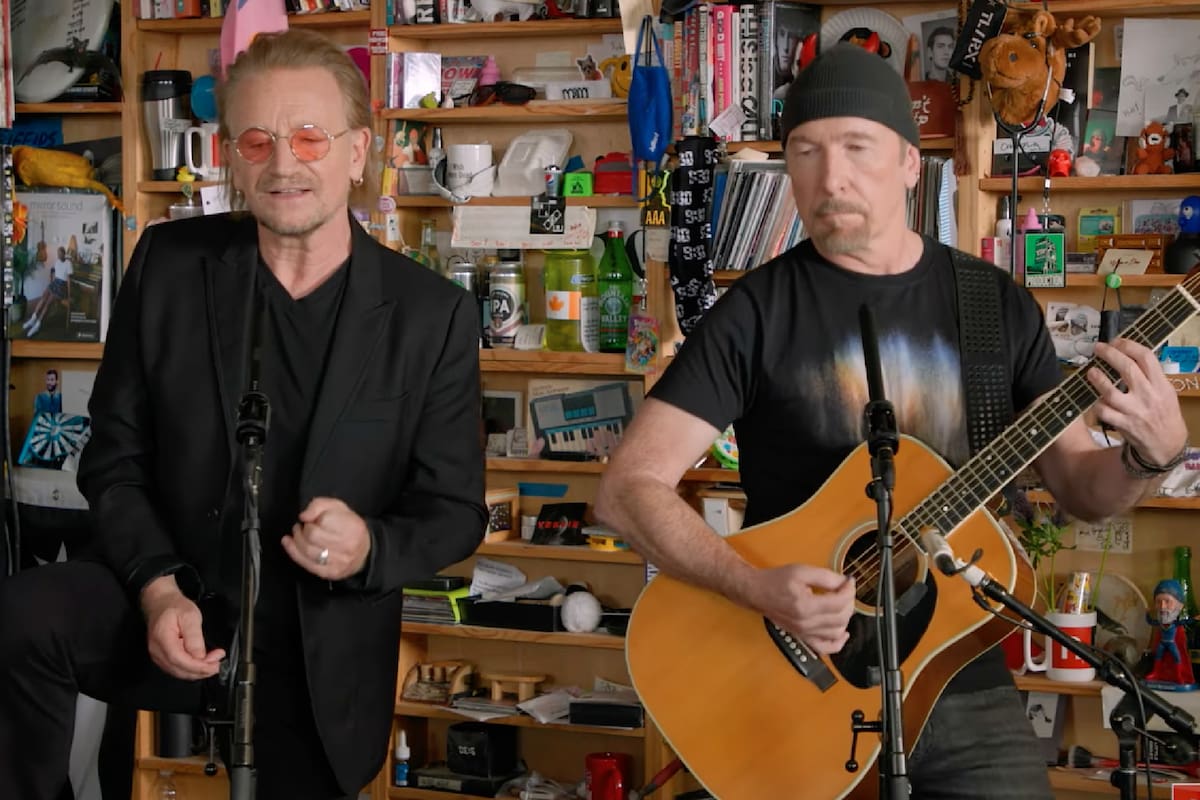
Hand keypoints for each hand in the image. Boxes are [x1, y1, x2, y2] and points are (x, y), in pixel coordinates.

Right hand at [140, 575, 224, 679]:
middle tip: (218, 663)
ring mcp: (158, 655)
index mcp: (163, 639)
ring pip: (179, 672)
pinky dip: (191, 669)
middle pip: (179, 670)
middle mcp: (157, 651)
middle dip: (201, 670)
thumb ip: (194, 637)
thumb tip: (200, 656)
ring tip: (213, 662)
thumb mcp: (190, 616)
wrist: (161, 603)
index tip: (215, 664)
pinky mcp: (162, 657)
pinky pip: (177, 669)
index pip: (180, 661)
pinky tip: (202, 663)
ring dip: (197, 671)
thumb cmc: (175, 607)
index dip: (198, 666)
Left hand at [283, 497, 370, 579]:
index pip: (322, 521)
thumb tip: (304, 516)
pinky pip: (307, 564)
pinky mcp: (330, 572)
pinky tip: (289, 544)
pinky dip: (294, 552)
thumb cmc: (349, 527)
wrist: (364, 552)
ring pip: (307, 551)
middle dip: (302, 530)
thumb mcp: (337, 507)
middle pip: (312, 536)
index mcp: (352, 526)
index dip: (312, 518)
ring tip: (297, 533)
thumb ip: (319, 505)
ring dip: (297, 540)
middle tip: (302, 526)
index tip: (311, 518)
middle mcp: (347, 546)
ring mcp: (339, 562)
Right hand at [743, 564, 855, 654]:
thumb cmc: (776, 581)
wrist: (757, 592)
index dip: (849, 590)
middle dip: (849, 602)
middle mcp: (805, 623)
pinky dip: (838, 643)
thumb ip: (826, 577)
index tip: (849, 581)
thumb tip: (845, 583)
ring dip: (846, 618)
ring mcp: (804, 633)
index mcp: (805, 606)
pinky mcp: (803, 637)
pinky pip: (825, 648)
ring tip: (842, 604)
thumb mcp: (802, 571)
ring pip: (837, 632)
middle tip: (846, 590)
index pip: (839, 602)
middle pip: (841, 618)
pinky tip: (843, 632)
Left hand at [1088, 339, 1187, 463]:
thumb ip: (1151, 376)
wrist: (1167, 444)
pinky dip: (1097, 403)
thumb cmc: (1164, 414)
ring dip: (1098, 379)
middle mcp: (1148, 395)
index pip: (1146, 357)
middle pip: (1127, 368)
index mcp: (1161, 385)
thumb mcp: (1166, 391)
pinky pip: (1104, 411)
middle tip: (1098, 348)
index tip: (1117, 341)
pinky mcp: (1123, 425)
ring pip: (1111, 392)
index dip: (1129, 345)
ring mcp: (1134, 411)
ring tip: (1091, 371)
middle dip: (1110, 354)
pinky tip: (1094, 398)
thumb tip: (1128, 355)